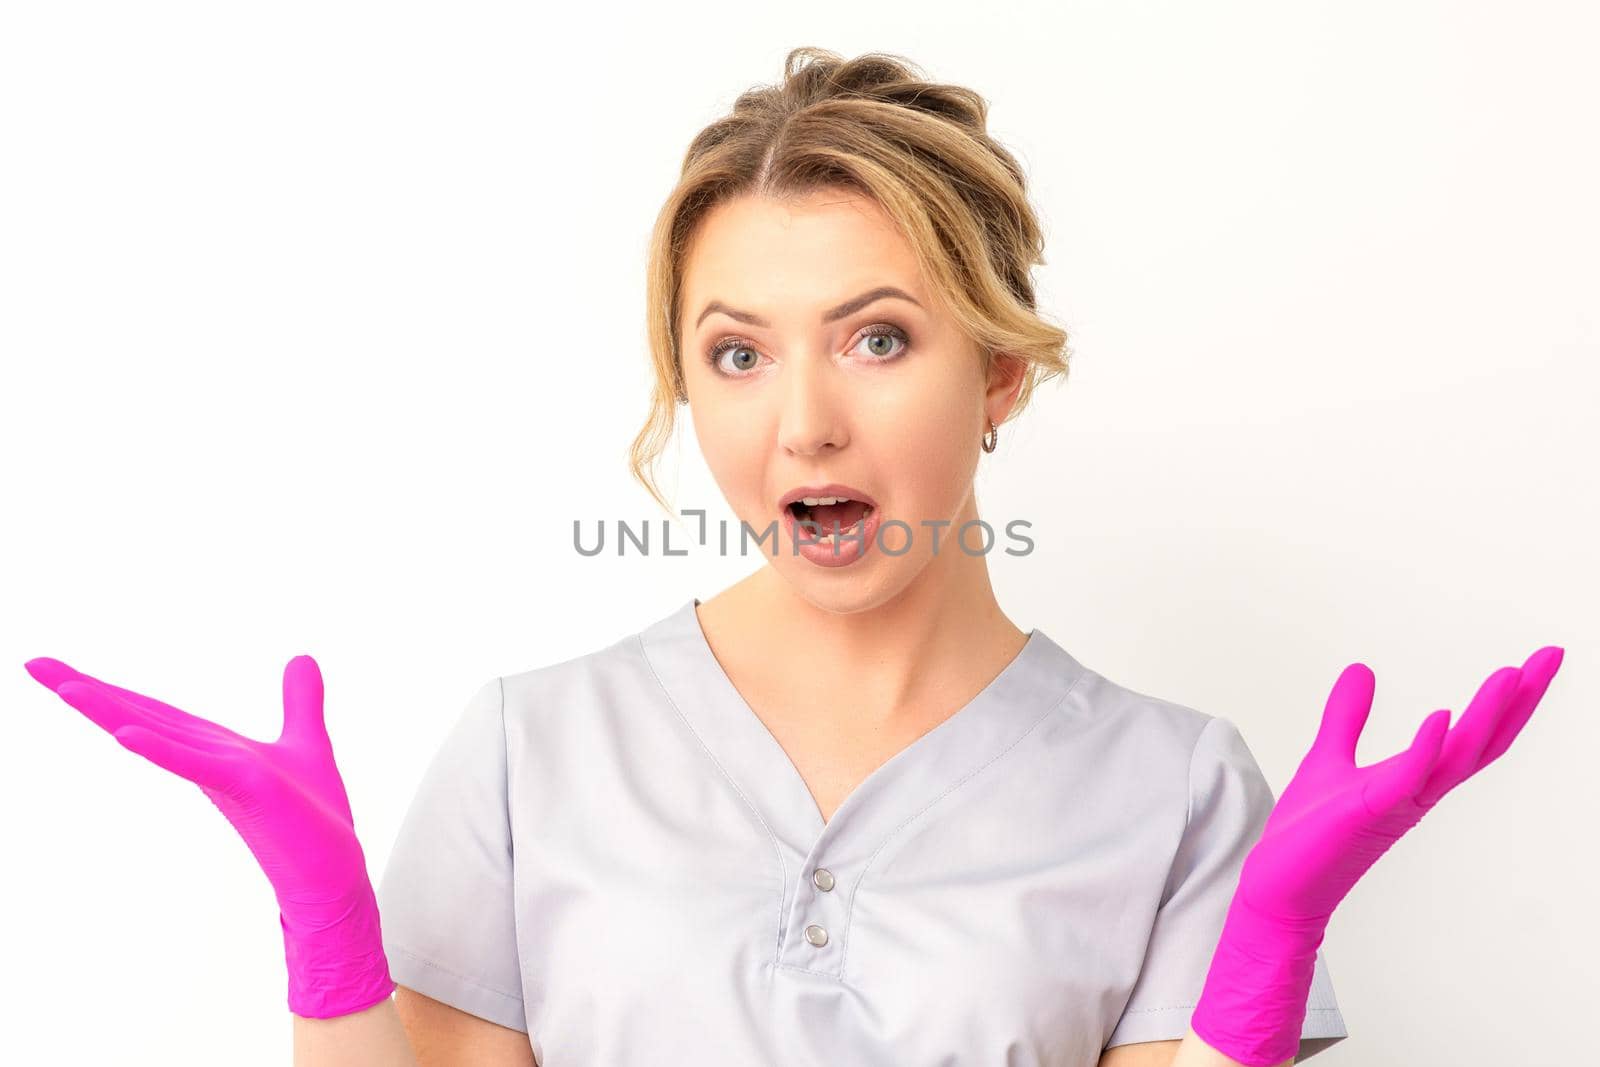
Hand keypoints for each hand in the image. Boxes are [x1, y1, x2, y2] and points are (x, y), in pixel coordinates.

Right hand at [24, 653, 395, 1018]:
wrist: (334, 874)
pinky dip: (162, 751)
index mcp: (212, 745)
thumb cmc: (314, 818)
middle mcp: (206, 757)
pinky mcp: (248, 790)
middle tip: (33, 664)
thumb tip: (302, 659)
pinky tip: (125, 736)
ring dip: (112, 712)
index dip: (107, 688)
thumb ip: (299, 702)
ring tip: (65, 687)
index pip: (151, 710)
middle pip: (138, 717)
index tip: (56, 668)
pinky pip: (197, 766)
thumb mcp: (306, 742)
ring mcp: (223, 775)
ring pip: (157, 737)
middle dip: (87, 690)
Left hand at [1241, 645, 1563, 922]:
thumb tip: (1361, 670)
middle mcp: (1417, 792)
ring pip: (1457, 758)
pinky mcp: (1367, 812)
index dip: (1507, 701)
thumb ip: (1348, 716)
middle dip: (1519, 700)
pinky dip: (1425, 749)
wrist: (1280, 887)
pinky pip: (1405, 779)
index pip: (1474, 736)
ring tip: (1512, 674)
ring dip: (1486, 716)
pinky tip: (1441, 716)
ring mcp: (1396, 803)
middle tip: (1552, 657)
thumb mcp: (1330, 756)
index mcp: (1415, 779)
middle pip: (1483, 742)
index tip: (1537, 661)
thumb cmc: (1307, 832)